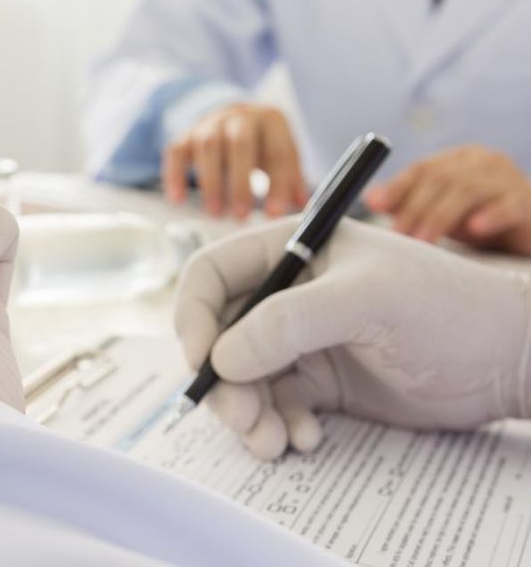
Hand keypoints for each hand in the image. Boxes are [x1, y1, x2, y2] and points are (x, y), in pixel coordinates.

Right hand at [162, 104, 306, 218]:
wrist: (232, 116)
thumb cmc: (262, 142)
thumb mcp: (282, 153)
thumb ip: (292, 179)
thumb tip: (304, 209)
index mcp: (271, 120)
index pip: (278, 151)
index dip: (278, 184)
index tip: (274, 214)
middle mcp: (240, 117)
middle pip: (240, 145)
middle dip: (240, 182)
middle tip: (241, 216)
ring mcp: (209, 124)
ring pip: (208, 147)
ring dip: (211, 182)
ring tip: (216, 213)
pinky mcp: (185, 135)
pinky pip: (176, 153)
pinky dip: (175, 176)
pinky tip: (177, 200)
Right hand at [174, 217, 530, 459]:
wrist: (508, 359)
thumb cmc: (447, 308)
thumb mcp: (366, 302)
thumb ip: (288, 323)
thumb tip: (220, 358)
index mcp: (292, 250)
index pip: (212, 274)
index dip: (193, 316)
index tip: (200, 361)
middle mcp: (288, 293)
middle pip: (219, 335)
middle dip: (222, 381)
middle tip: (242, 419)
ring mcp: (302, 340)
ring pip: (242, 378)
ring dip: (247, 414)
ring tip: (273, 442)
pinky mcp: (320, 381)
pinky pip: (274, 405)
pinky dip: (279, 426)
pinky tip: (306, 437)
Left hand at [366, 145, 530, 254]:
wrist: (528, 229)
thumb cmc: (480, 217)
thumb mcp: (440, 210)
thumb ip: (408, 202)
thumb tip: (370, 197)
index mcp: (458, 159)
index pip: (422, 168)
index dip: (398, 187)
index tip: (376, 206)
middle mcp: (483, 161)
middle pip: (441, 179)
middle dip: (415, 208)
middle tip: (398, 234)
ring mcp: (508, 178)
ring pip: (468, 190)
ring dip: (440, 216)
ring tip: (423, 240)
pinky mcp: (527, 201)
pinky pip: (508, 206)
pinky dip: (490, 215)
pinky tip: (474, 229)